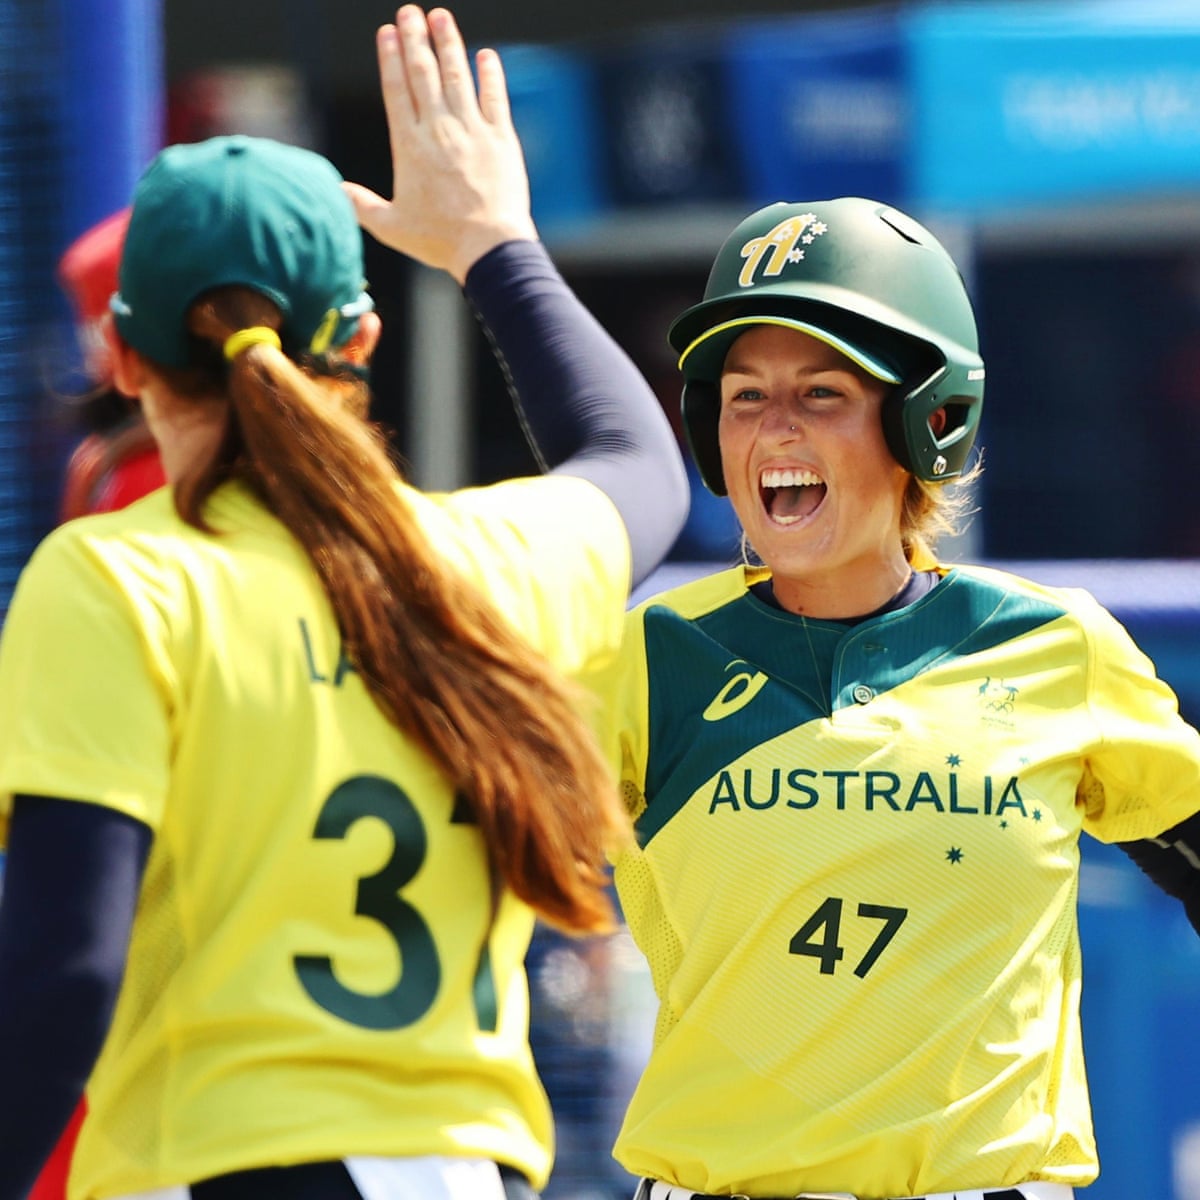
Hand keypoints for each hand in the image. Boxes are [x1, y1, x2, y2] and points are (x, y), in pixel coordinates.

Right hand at [344, 5, 537, 283]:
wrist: (488, 247)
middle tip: (410, 11)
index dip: (391, 58)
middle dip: (415, 38)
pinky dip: (491, 75)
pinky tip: (486, 56)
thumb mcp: (392, 227)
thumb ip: (360, 205)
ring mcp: (472, 131)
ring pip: (457, 76)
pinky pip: (495, 98)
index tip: (387, 32)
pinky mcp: (501, 139)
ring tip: (441, 17)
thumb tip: (333, 191)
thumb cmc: (440, 240)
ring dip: (449, 44)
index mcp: (409, 146)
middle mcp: (439, 130)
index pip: (396, 90)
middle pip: (423, 73)